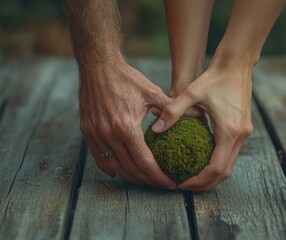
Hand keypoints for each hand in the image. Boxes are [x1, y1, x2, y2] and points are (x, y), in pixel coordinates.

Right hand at [79, 57, 175, 188]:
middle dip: (147, 180)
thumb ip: (172, 108)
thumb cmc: (127, 78)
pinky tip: (120, 170)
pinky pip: (98, 157)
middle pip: (130, 168)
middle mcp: (110, 134)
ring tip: (145, 179)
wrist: (98, 66)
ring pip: (115, 165)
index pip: (145, 162)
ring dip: (131, 176)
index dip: (158, 176)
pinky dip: (110, 167)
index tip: (170, 182)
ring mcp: (97, 134)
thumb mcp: (152, 92)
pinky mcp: (88, 131)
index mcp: (127, 127)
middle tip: (160, 184)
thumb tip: (198, 114)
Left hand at [151, 58, 253, 190]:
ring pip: (230, 165)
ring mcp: (245, 133)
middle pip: (224, 173)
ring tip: (191, 177)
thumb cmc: (214, 76)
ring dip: (212, 175)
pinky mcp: (244, 128)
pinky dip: (217, 162)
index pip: (216, 169)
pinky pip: (231, 154)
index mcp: (229, 131)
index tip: (182, 183)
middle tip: (184, 186)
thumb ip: (173, 110)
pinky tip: (201, 159)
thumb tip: (156, 128)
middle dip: (205, 184)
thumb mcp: (191, 92)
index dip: (199, 181)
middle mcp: (240, 136)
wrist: (237, 63)